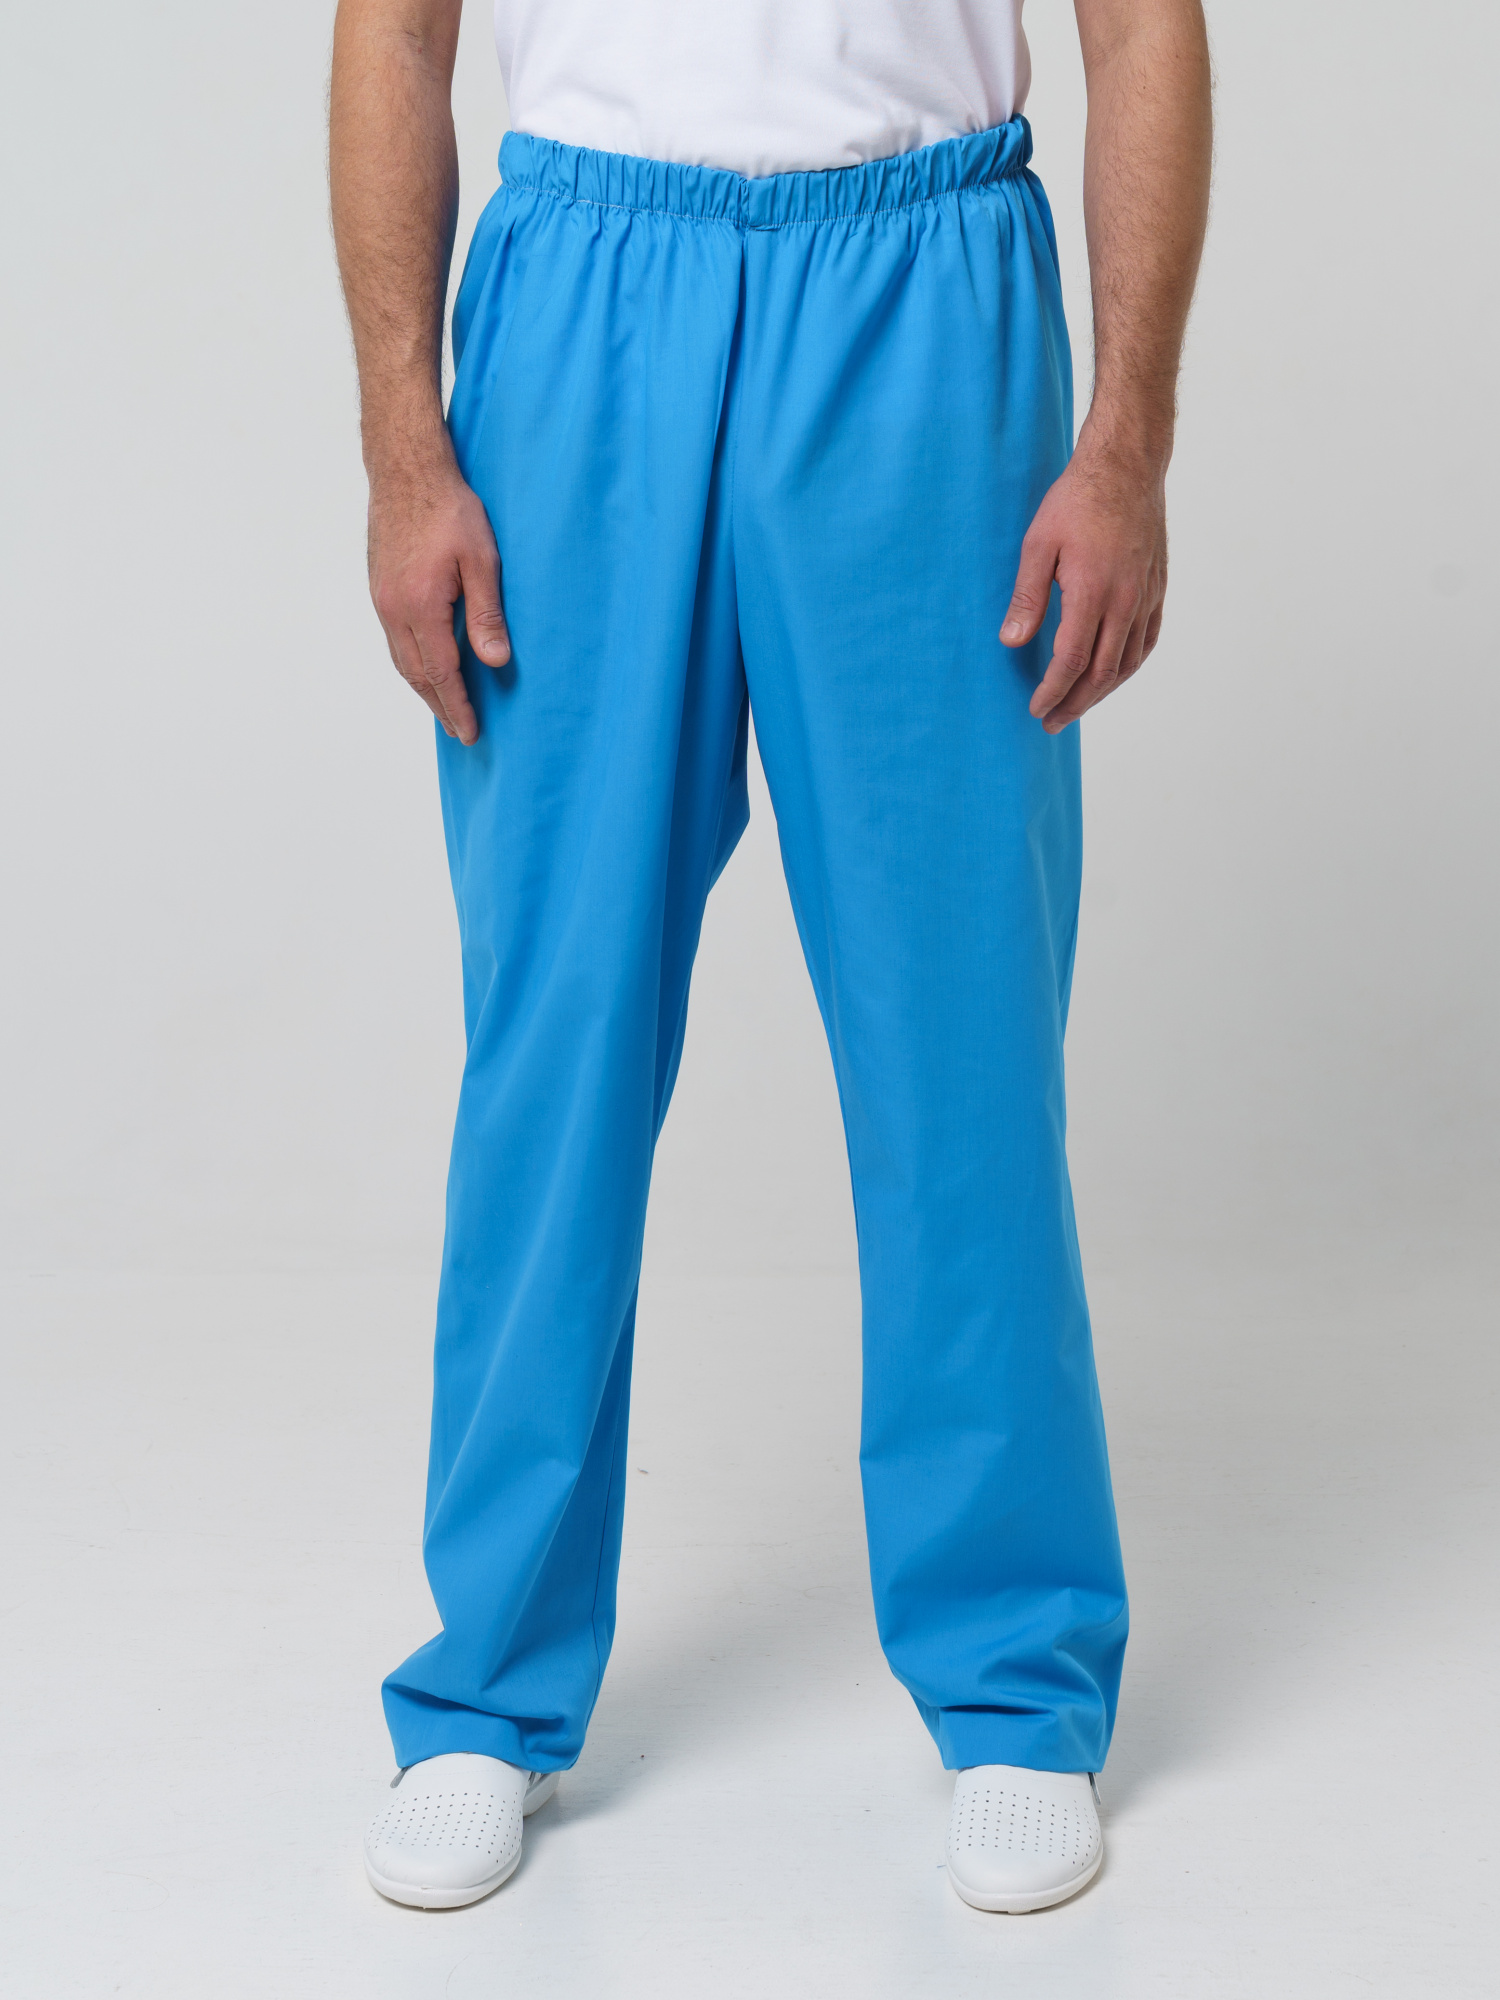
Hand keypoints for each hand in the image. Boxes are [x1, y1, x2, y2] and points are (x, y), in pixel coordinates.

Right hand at [368, 461, 510, 745]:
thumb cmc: (449, 508)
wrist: (406, 469)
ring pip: (401, 659)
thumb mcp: (482, 561)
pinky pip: (394, 639)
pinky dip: (411, 662)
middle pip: (416, 674)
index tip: (470, 732)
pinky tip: (425, 666)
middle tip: (460, 732)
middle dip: (440, 705)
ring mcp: (382, 598)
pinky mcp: (379, 587)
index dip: (457, 705)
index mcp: (420, 607)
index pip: (441, 672)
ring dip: (423, 687)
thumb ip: (487, 615)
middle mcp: (393, 609)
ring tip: (444, 707)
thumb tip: (495, 662)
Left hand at [1000, 434, 1168, 732]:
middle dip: (1075, 703)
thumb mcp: (1039, 543)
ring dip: (1101, 692)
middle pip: (1101, 672)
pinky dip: (1128, 667)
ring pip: (1127, 663)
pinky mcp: (1157, 588)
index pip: (1071, 661)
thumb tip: (1012, 642)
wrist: (1128, 466)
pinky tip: (1112, 675)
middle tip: (1051, 722)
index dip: (1053, 692)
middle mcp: (1126, 601)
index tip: (1036, 709)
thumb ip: (1027, 596)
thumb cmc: (1078, 500)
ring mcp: (1146, 596)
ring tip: (1077, 705)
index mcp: (1093, 592)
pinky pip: (1147, 641)